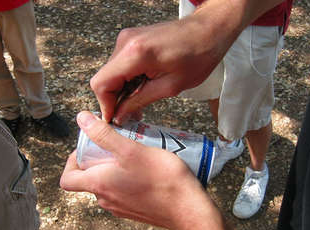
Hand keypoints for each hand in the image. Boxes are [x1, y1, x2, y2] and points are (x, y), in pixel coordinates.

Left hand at [60, 111, 253, 229]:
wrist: (188, 209)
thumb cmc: (162, 179)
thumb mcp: (130, 149)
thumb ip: (104, 135)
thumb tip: (82, 119)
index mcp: (99, 185)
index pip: (67, 179)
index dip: (70, 162)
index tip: (86, 148)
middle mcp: (106, 200)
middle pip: (88, 179)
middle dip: (96, 160)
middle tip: (113, 145)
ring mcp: (120, 207)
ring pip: (107, 184)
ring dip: (113, 168)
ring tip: (131, 154)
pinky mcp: (134, 209)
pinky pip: (122, 191)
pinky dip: (125, 179)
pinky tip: (144, 169)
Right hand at [90, 15, 227, 123]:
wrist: (208, 31)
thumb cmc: (198, 56)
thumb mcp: (170, 87)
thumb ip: (140, 101)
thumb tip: (120, 115)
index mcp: (135, 54)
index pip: (101, 83)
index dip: (104, 104)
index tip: (114, 118)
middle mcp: (126, 42)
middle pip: (104, 78)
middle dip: (113, 99)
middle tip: (129, 115)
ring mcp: (127, 38)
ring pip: (111, 72)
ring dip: (121, 89)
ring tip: (138, 101)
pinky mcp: (132, 39)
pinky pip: (120, 64)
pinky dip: (126, 78)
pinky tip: (141, 86)